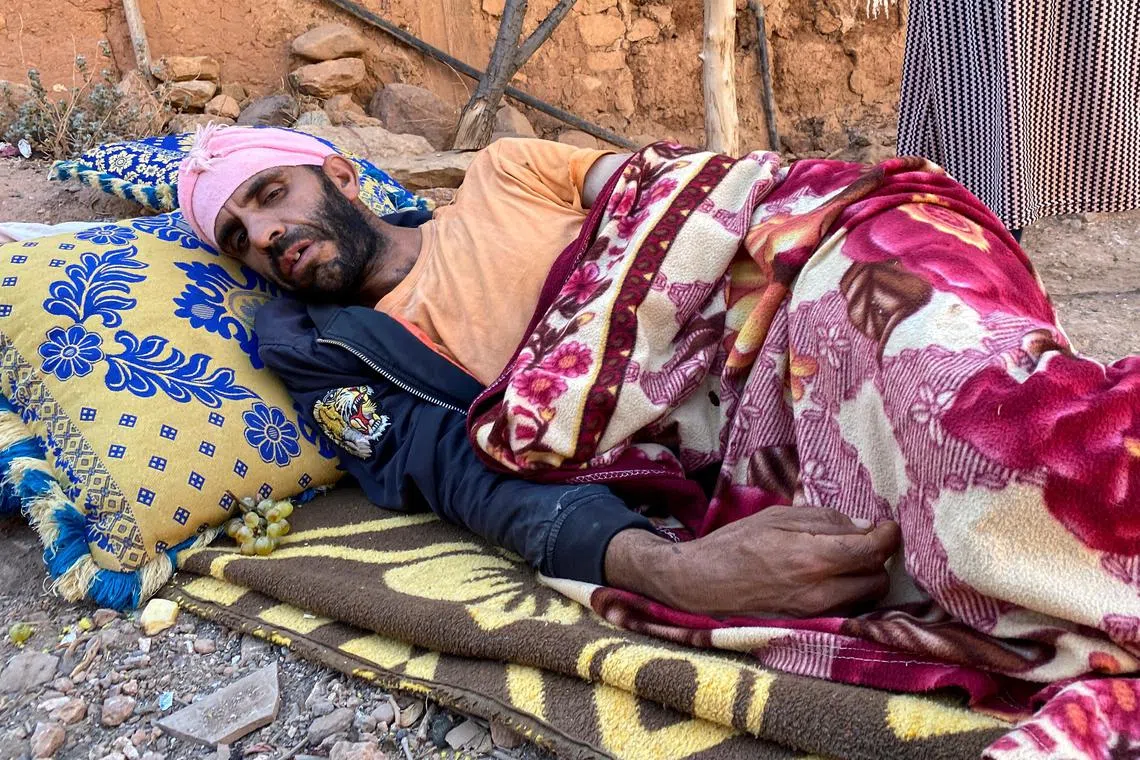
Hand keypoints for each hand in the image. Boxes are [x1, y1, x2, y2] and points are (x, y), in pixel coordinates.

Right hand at [604, 506, 900, 617]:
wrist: (703, 583)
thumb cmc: (737, 543)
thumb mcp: (780, 516)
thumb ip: (825, 520)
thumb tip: (862, 526)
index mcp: (813, 557)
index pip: (874, 549)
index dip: (888, 534)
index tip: (887, 524)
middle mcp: (822, 591)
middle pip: (877, 577)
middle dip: (874, 557)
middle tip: (858, 541)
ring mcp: (817, 614)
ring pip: (867, 598)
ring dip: (863, 577)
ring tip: (841, 560)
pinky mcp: (811, 625)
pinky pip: (848, 609)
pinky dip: (849, 593)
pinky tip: (829, 579)